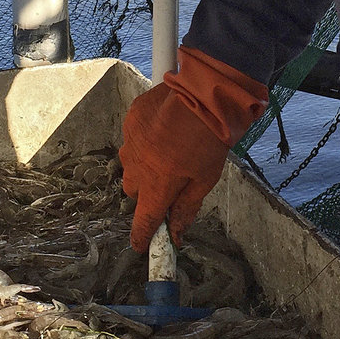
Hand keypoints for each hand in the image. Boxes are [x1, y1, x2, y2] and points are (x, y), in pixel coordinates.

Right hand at [119, 47, 268, 250]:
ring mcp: (130, 142)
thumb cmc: (209, 139)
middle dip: (148, 190)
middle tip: (169, 180)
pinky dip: (144, 138)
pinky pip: (133, 138)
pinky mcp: (131, 120)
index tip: (141, 245)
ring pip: (131, 163)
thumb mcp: (205, 179)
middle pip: (134, 191)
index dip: (142, 237)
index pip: (143, 222)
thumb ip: (187, 207)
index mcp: (157, 187)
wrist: (203, 93)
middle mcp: (136, 167)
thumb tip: (176, 233)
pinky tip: (164, 128)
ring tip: (168, 149)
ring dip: (144, 164)